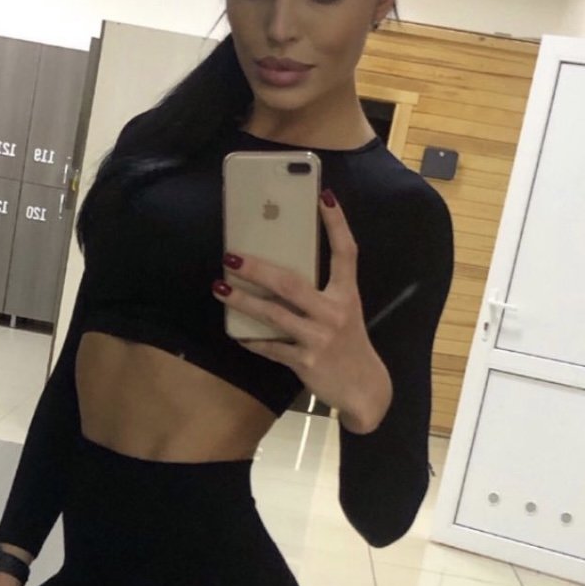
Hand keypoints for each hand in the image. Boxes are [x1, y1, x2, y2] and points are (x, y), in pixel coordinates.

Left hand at [215, 190, 392, 433]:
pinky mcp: (306, 361)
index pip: (346, 252)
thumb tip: (277, 274)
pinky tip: (236, 333)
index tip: (324, 195)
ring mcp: (319, 338)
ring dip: (243, 301)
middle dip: (258, 269)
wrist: (365, 390)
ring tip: (219, 287)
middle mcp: (334, 312)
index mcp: (346, 294)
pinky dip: (252, 340)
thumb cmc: (348, 345)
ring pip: (274, 314)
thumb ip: (319, 295)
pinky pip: (271, 347)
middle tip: (231, 256)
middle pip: (291, 283)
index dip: (336, 223)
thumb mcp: (343, 313)